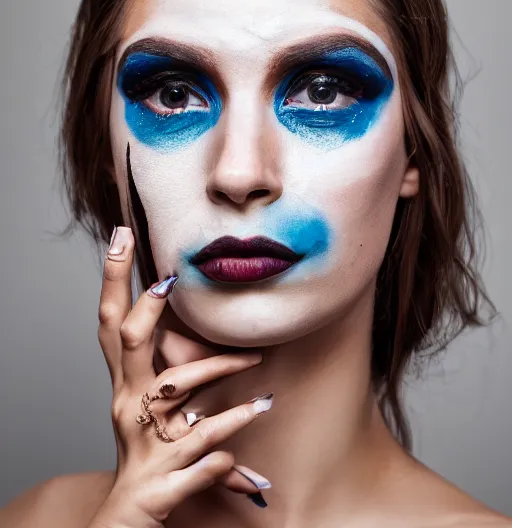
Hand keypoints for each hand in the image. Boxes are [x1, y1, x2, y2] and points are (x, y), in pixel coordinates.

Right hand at [89, 226, 272, 527]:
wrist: (125, 520)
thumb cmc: (146, 452)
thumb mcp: (152, 405)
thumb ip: (170, 365)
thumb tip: (190, 319)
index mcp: (126, 384)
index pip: (112, 322)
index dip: (115, 278)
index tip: (121, 234)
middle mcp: (128, 405)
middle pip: (127, 342)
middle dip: (146, 306)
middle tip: (167, 279)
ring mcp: (144, 441)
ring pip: (176, 391)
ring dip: (215, 369)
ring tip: (254, 357)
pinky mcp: (163, 481)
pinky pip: (202, 454)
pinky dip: (227, 442)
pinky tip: (254, 440)